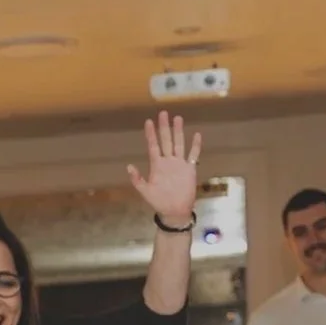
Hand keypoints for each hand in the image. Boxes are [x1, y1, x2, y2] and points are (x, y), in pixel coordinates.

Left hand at [127, 110, 202, 226]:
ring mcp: (179, 164)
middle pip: (166, 140)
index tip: (148, 121)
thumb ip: (137, 179)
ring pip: (179, 144)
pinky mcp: (189, 169)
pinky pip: (193, 155)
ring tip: (178, 118)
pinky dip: (195, 146)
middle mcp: (168, 161)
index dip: (151, 134)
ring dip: (178, 132)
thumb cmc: (159, 202)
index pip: (153, 145)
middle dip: (164, 127)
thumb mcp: (145, 191)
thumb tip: (129, 166)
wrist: (175, 211)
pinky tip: (196, 135)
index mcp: (157, 165)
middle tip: (163, 113)